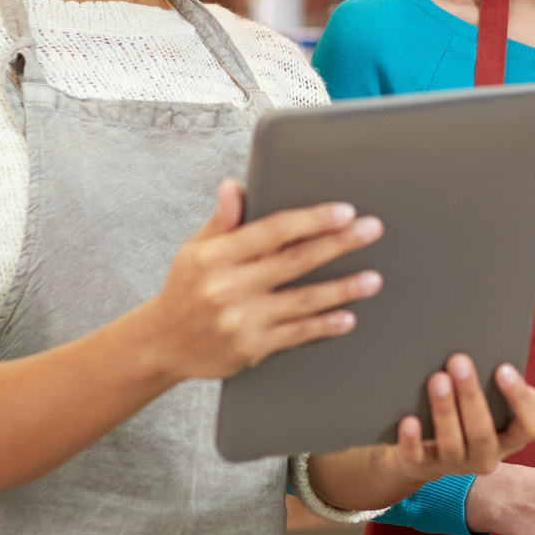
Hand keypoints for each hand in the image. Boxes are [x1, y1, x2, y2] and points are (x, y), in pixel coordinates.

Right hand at [134, 180, 380, 381]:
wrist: (161, 344)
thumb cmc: (185, 288)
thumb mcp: (195, 248)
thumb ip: (222, 220)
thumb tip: (234, 186)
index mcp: (216, 255)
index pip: (273, 231)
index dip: (312, 220)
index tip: (344, 211)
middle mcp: (229, 286)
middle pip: (295, 260)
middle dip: (339, 243)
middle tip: (372, 231)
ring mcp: (242, 319)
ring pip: (303, 300)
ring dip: (343, 289)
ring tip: (373, 278)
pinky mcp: (251, 347)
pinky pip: (296, 334)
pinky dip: (324, 325)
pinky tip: (348, 317)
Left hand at [382, 354, 534, 486]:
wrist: (423, 458)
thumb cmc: (465, 420)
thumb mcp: (489, 410)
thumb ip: (502, 395)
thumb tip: (524, 384)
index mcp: (510, 439)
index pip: (531, 427)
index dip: (521, 401)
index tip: (503, 368)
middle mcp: (487, 457)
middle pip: (483, 432)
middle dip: (471, 396)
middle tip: (459, 362)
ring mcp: (455, 465)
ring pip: (452, 443)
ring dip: (445, 410)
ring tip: (437, 379)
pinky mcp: (423, 468)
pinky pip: (418, 457)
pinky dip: (413, 440)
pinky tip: (409, 420)